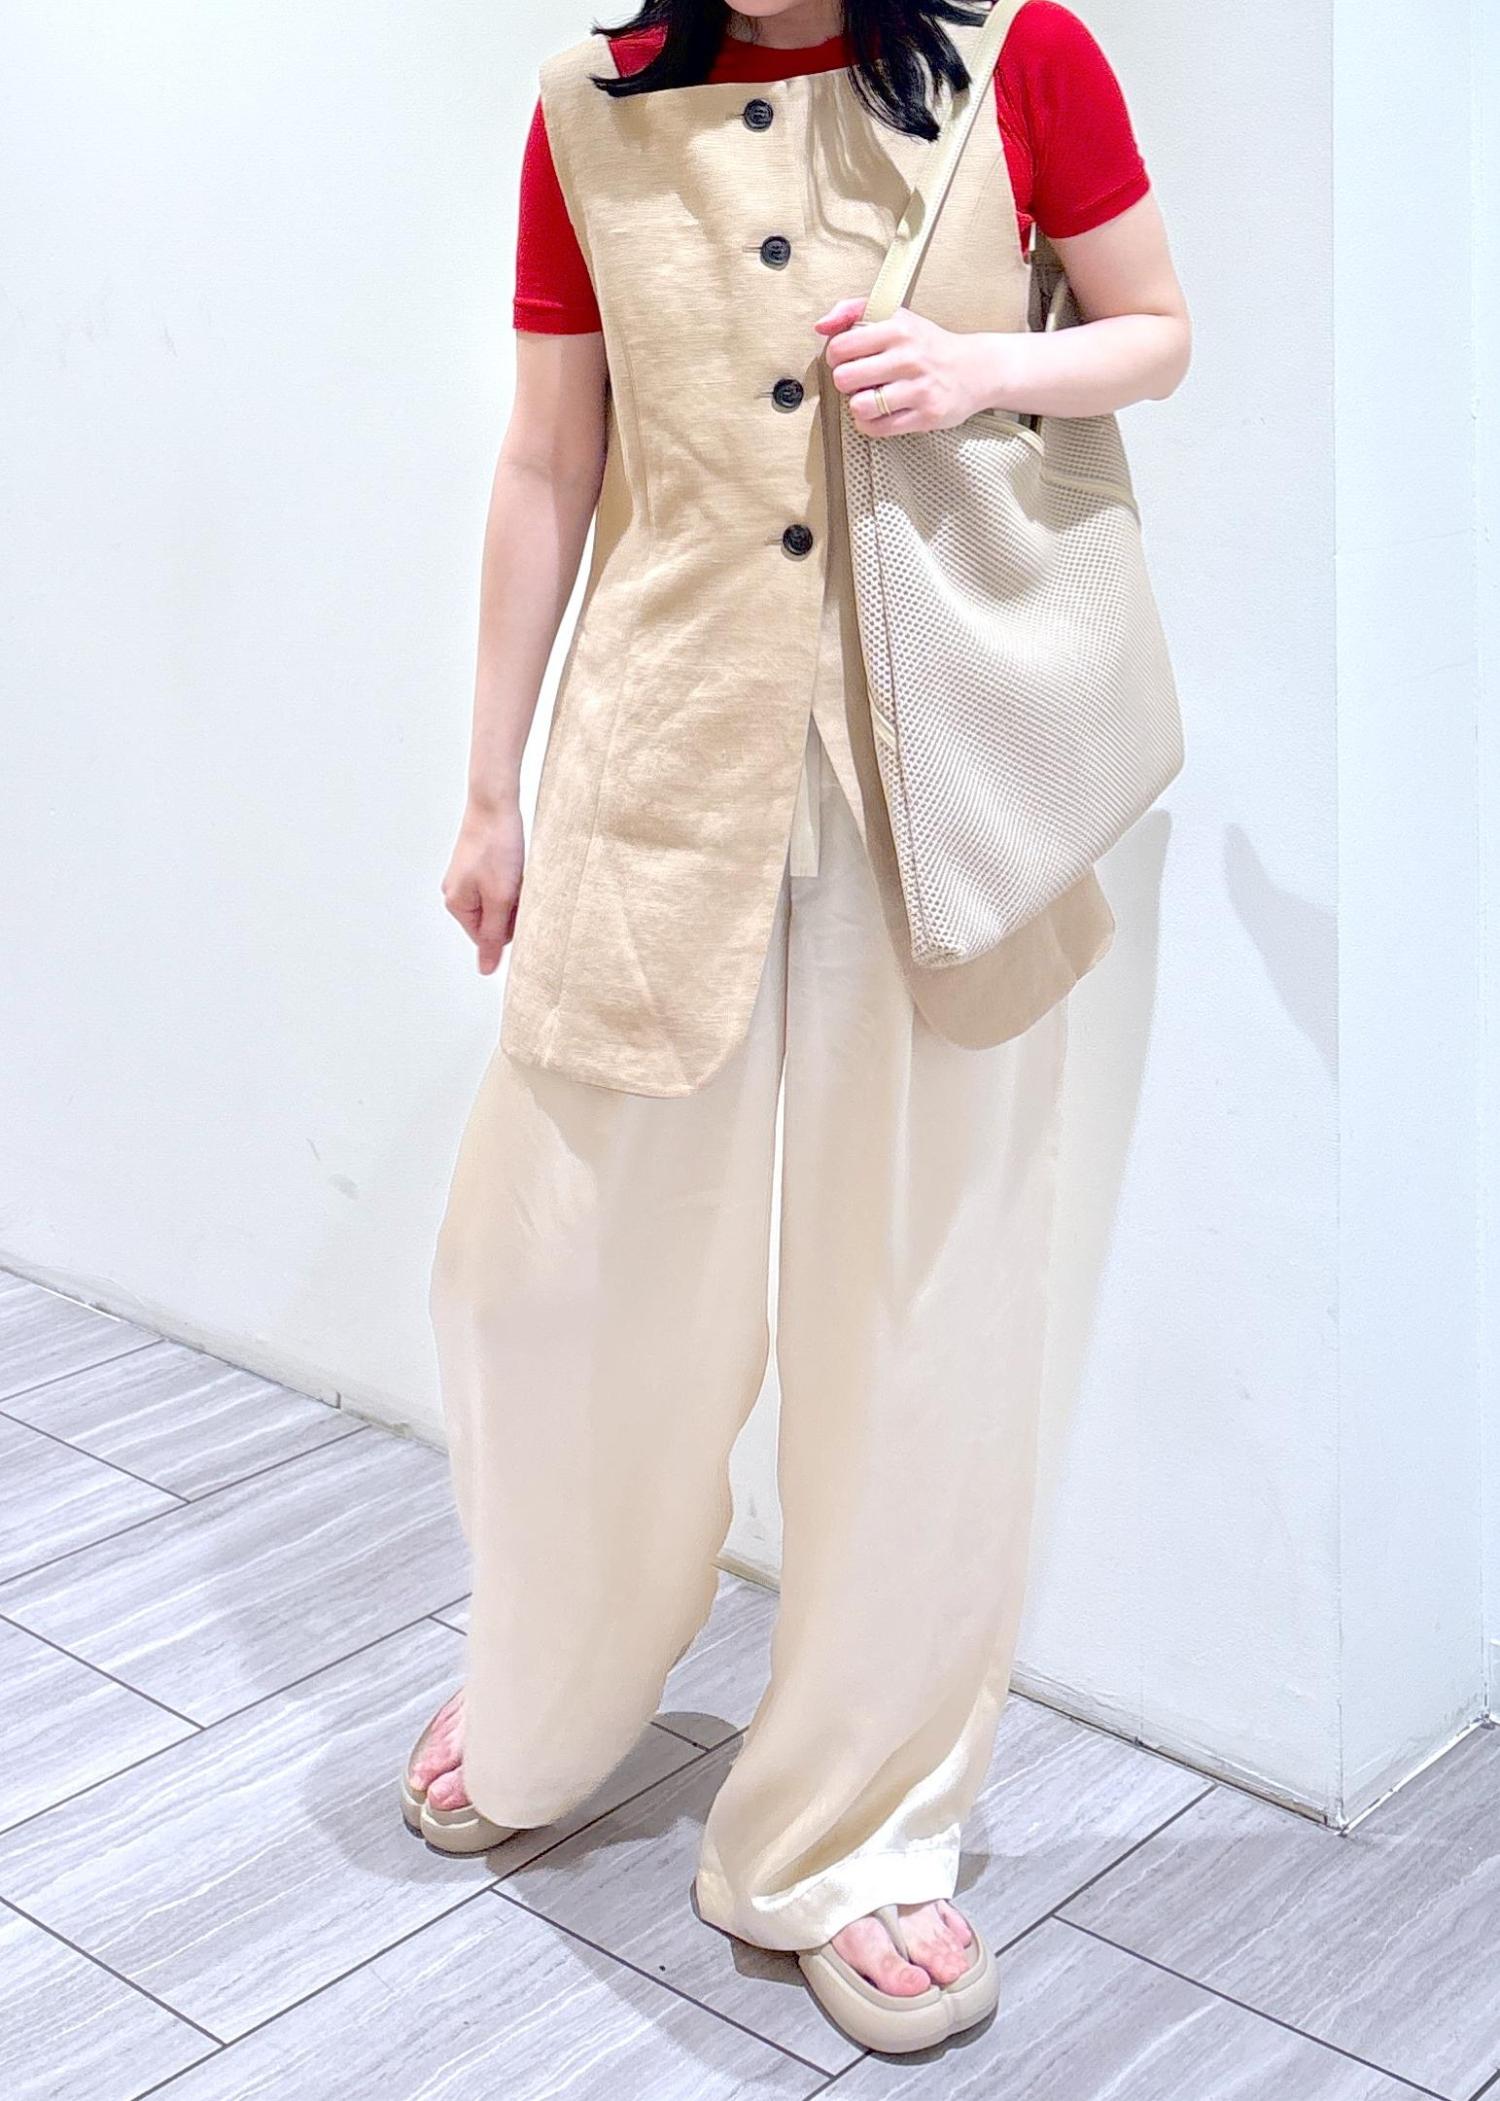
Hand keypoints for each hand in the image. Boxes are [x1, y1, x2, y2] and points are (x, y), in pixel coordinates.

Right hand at [441, 799, 524, 974]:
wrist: (495, 804)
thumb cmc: (497, 848)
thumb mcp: (500, 898)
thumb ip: (494, 936)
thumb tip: (486, 970)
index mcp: (456, 905)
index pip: (489, 938)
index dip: (510, 924)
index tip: (516, 902)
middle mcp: (455, 893)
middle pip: (494, 920)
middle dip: (511, 908)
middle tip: (517, 884)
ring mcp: (465, 878)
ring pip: (499, 901)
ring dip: (514, 892)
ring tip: (515, 871)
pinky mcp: (477, 864)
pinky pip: (500, 884)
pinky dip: (512, 878)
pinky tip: (514, 863)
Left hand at [815, 297, 1009, 435]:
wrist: (975, 369)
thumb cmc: (927, 344)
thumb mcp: (895, 315)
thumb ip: (853, 311)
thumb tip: (820, 326)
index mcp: (897, 328)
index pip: (840, 347)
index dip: (835, 357)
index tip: (847, 360)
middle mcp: (908, 357)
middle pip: (845, 379)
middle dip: (846, 383)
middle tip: (859, 381)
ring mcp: (918, 388)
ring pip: (860, 406)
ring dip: (858, 406)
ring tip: (870, 398)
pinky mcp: (926, 416)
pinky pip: (878, 428)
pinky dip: (870, 424)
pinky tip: (879, 414)